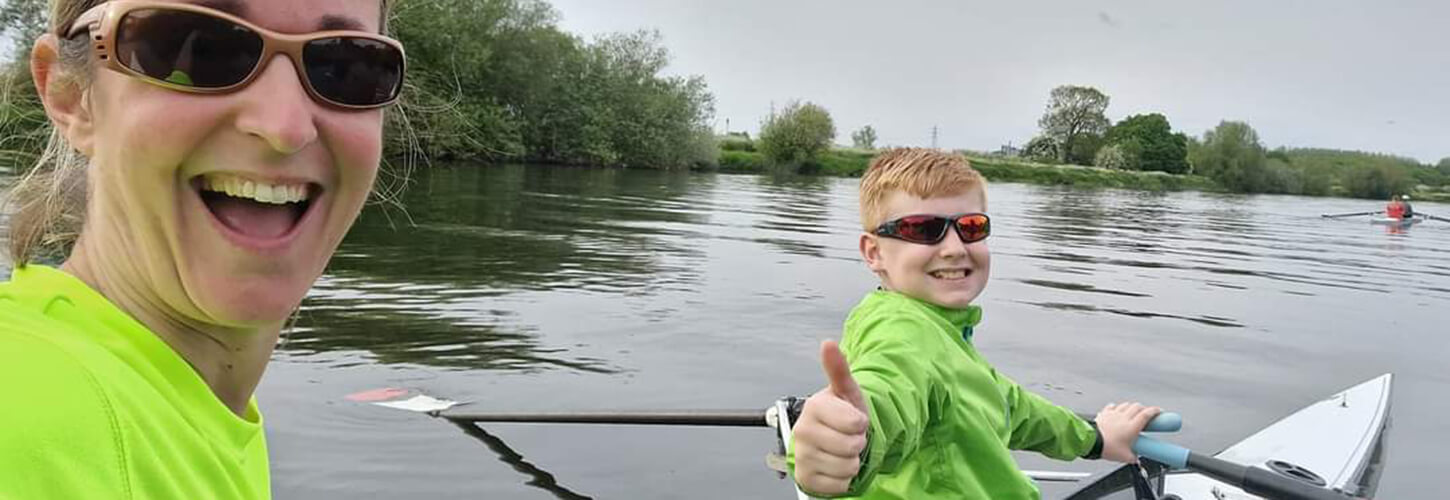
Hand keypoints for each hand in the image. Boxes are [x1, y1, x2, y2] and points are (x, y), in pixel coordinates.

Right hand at [793, 341, 869, 494]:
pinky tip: (834, 466)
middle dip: (857, 444)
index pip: (855, 424)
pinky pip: (840, 485)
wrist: (829, 442)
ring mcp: (802, 456)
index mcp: (813, 408)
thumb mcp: (846, 392)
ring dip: (852, 462)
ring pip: (847, 468)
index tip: (853, 421)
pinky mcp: (805, 478)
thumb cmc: (841, 416)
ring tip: (841, 451)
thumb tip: (828, 343)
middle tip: (847, 437)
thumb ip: (838, 369)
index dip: (861, 424)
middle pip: (852, 447)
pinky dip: (843, 479)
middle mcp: (802, 431)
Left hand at [1095, 402, 1162, 463]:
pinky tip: (1116, 410)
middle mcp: (1124, 417)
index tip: (1159, 411)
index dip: (1155, 411)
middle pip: (1137, 406)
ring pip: (1126, 405)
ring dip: (1131, 407)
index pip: (1147, 414)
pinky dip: (1116, 407)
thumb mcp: (1125, 456)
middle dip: (1144, 408)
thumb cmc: (1107, 447)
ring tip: (1133, 411)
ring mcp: (1113, 414)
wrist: (1091, 442)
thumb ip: (1133, 457)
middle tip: (1147, 413)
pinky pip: (1112, 406)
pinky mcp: (1104, 414)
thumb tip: (1135, 459)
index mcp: (1132, 426)